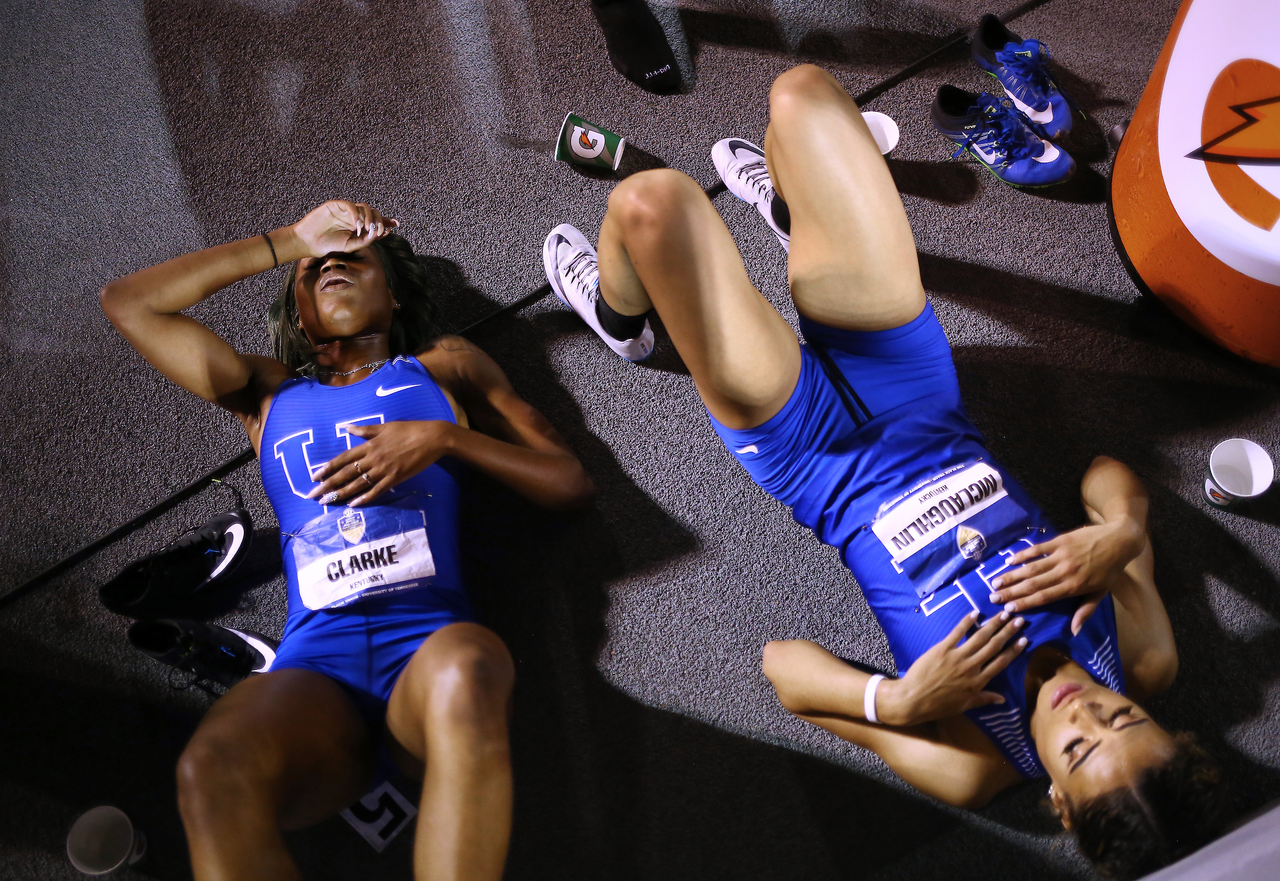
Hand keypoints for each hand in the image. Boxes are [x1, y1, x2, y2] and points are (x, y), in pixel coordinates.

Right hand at [290, 200, 398, 257]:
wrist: (308, 243)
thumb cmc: (328, 246)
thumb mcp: (350, 246)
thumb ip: (364, 240)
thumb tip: (378, 233)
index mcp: (359, 227)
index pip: (376, 221)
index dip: (386, 221)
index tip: (396, 224)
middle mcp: (354, 217)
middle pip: (373, 212)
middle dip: (379, 220)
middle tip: (378, 230)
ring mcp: (345, 211)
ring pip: (364, 207)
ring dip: (369, 217)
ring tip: (365, 229)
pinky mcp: (335, 205)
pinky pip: (350, 205)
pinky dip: (356, 213)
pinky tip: (357, 224)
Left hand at [307, 421, 456, 506]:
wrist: (431, 438)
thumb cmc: (409, 430)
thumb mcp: (385, 426)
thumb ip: (364, 430)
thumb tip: (347, 427)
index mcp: (369, 445)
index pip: (343, 458)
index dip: (328, 468)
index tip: (314, 477)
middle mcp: (373, 458)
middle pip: (346, 474)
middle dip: (328, 485)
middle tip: (313, 496)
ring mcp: (384, 469)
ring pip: (358, 484)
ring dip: (341, 493)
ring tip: (327, 501)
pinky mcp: (395, 478)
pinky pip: (376, 490)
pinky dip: (364, 498)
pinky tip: (353, 504)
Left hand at [876, 611, 1026, 726]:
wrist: (913, 699)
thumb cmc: (938, 705)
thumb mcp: (964, 705)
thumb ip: (984, 699)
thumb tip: (1003, 699)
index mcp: (978, 682)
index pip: (1001, 662)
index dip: (1014, 650)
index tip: (1024, 639)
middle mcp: (971, 667)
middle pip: (994, 646)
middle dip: (1008, 632)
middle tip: (1018, 619)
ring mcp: (957, 657)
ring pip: (979, 637)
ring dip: (993, 624)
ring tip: (1003, 613)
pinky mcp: (942, 649)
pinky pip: (957, 633)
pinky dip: (966, 622)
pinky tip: (975, 613)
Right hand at [988, 520, 1143, 633]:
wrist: (1120, 540)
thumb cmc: (1110, 570)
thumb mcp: (1101, 593)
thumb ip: (1085, 611)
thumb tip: (1074, 631)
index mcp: (1074, 587)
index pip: (1044, 597)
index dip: (1024, 603)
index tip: (1008, 608)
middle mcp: (1065, 572)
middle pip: (1033, 584)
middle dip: (1011, 591)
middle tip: (993, 597)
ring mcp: (1061, 556)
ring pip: (1032, 567)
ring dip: (1012, 575)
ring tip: (995, 581)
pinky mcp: (1060, 541)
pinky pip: (1038, 549)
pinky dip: (1023, 555)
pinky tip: (1010, 560)